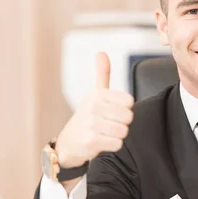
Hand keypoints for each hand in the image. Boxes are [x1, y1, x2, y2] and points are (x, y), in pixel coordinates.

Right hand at [55, 52, 133, 169]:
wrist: (68, 143)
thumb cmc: (87, 116)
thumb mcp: (94, 94)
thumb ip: (102, 74)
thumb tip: (101, 52)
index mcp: (97, 94)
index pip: (129, 101)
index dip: (124, 108)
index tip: (113, 110)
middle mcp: (93, 107)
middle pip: (128, 117)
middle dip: (122, 123)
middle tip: (109, 123)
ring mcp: (91, 124)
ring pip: (124, 131)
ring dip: (117, 135)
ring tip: (105, 132)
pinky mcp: (91, 142)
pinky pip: (117, 144)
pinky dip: (113, 145)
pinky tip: (102, 142)